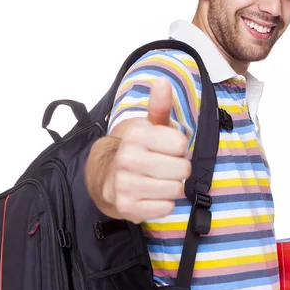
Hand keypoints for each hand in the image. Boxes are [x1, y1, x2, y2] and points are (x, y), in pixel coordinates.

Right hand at [104, 77, 191, 223]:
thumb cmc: (138, 150)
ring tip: (157, 180)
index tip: (165, 149)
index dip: (177, 148)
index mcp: (135, 135)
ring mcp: (126, 185)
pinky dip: (163, 203)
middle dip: (178, 169)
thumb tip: (163, 82)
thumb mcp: (150, 126)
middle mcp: (127, 159)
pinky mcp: (128, 207)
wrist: (107, 178)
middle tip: (163, 167)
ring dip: (172, 186)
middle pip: (182, 169)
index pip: (180, 144)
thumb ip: (160, 105)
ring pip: (176, 189)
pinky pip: (166, 208)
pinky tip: (151, 195)